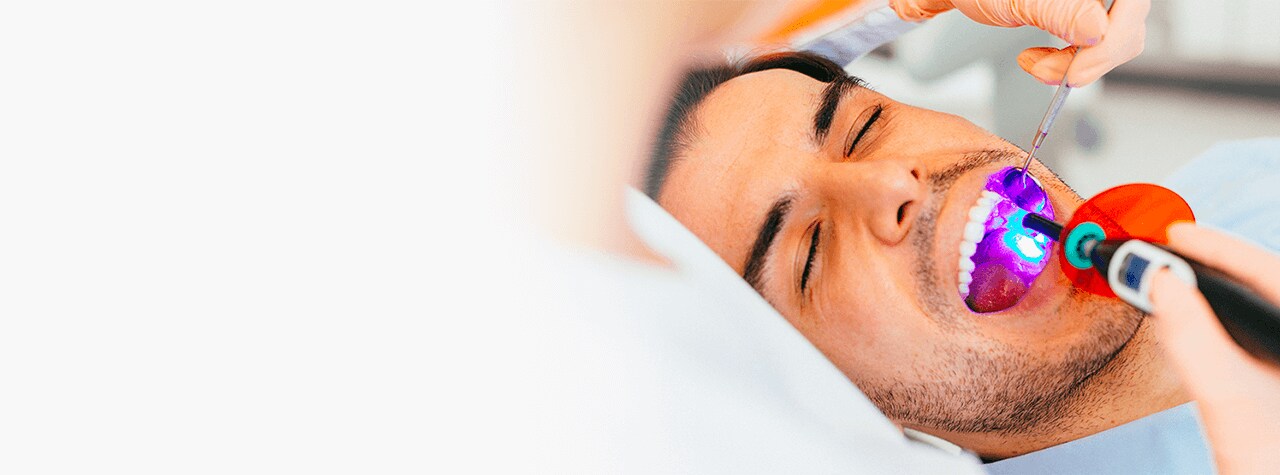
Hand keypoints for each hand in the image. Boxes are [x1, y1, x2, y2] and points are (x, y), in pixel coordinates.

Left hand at [890, 0, 1149, 85]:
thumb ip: (1059, 10)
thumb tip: (1098, 31)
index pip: (1132, 4)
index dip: (1112, 40)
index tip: (1076, 71)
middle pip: (1130, 24)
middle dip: (1091, 59)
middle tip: (1045, 73)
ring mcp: (1093, 1)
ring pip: (1117, 39)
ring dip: (1080, 64)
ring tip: (1035, 65)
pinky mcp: (1084, 14)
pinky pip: (1098, 43)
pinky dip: (1073, 61)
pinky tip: (1041, 61)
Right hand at [1149, 223, 1279, 474]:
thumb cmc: (1272, 464)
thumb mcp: (1224, 398)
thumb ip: (1190, 335)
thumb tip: (1160, 283)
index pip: (1266, 272)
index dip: (1217, 249)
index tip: (1176, 234)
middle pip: (1265, 289)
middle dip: (1216, 268)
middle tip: (1170, 252)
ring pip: (1263, 311)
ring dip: (1220, 296)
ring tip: (1180, 280)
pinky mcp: (1278, 378)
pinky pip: (1259, 336)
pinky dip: (1226, 325)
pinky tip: (1205, 325)